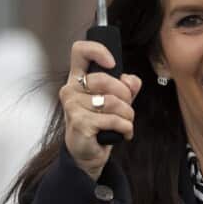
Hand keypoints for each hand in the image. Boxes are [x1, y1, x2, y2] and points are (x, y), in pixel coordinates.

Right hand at [60, 40, 141, 181]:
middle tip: (126, 108)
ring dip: (128, 115)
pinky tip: (123, 133)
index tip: (112, 63)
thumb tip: (131, 80)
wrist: (88, 152)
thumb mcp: (118, 101)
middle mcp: (71, 89)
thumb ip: (127, 87)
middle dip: (126, 96)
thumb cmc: (101, 123)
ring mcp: (73, 106)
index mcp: (78, 78)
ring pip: (114, 102)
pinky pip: (115, 120)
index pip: (80, 51)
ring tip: (124, 122)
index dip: (98, 51)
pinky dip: (126, 128)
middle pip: (107, 79)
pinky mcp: (80, 122)